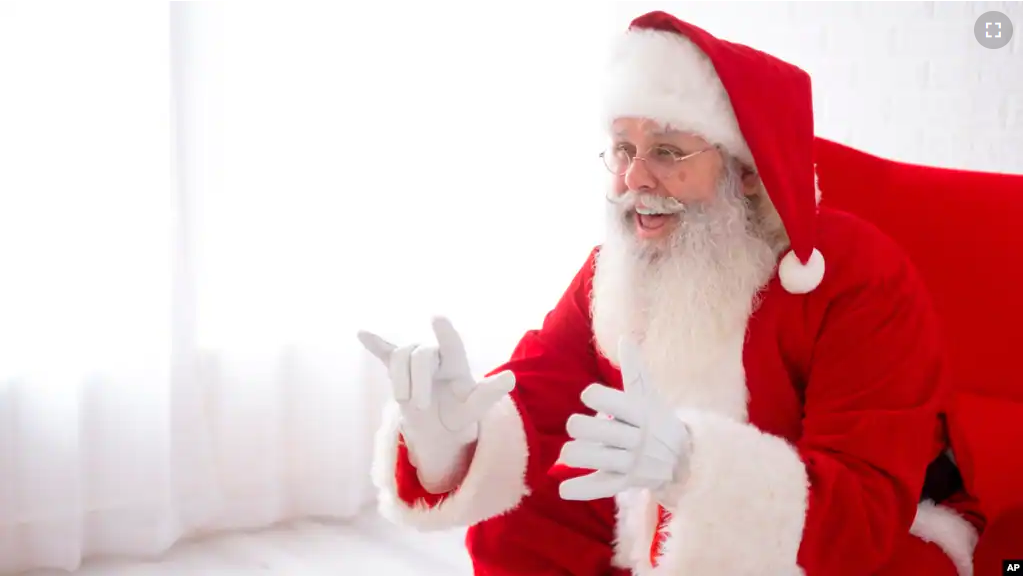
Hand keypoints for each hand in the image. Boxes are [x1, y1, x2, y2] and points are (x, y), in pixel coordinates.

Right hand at [358, 316, 515, 490]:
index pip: (451, 344)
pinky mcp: (397, 369)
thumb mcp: (475, 408)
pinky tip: (361, 332)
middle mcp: (435, 355)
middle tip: (421, 408)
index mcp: (456, 362)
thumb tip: (510, 378)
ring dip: (401, 381)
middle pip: (421, 355)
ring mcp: (414, 360)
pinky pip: (385, 352)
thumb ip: (489, 393)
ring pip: (400, 357)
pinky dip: (374, 343)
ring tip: (406, 402)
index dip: (444, 332)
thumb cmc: (460, 413)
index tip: (437, 318)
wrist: (439, 426)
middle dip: (418, 382)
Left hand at [557, 337, 690, 501]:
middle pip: (603, 431)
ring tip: (568, 452)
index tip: (588, 395)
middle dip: (581, 427)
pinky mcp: (626, 483)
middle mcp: (638, 438)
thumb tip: (625, 337)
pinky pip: (603, 488)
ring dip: (577, 455)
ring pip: (600, 459)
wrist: (684, 458)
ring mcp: (633, 462)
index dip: (596, 396)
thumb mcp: (649, 394)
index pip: (615, 401)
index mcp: (641, 412)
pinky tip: (563, 488)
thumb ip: (635, 369)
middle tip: (575, 426)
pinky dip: (582, 489)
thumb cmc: (657, 419)